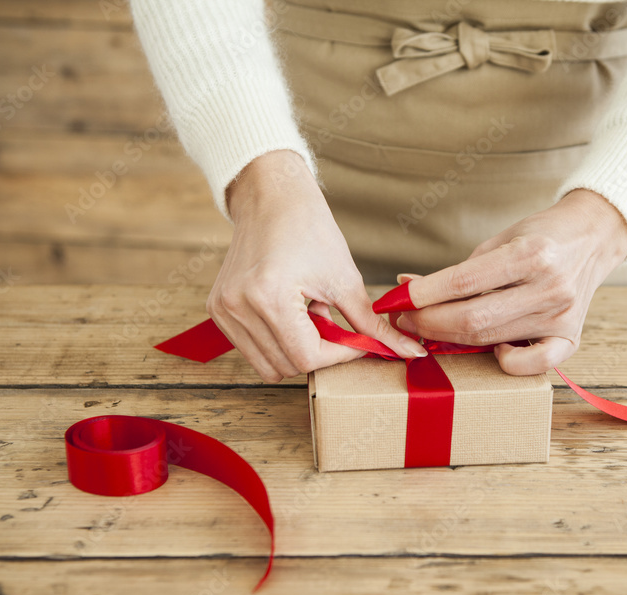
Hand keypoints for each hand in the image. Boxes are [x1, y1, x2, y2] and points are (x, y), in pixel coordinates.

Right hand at [209, 150, 424, 381]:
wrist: (272, 198)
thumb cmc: (309, 229)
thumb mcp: (346, 279)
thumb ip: (372, 326)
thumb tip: (408, 352)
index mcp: (269, 298)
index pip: (308, 357)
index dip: (340, 355)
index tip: (357, 342)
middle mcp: (239, 307)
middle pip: (287, 365)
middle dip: (318, 353)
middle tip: (333, 321)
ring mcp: (223, 310)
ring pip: (268, 365)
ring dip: (295, 349)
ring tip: (309, 315)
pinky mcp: (217, 309)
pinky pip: (252, 350)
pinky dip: (276, 341)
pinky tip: (290, 313)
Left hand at [395, 189, 626, 374]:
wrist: (592, 237)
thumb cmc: (539, 237)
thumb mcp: (499, 239)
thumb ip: (459, 270)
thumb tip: (407, 288)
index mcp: (531, 253)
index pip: (464, 281)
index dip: (424, 294)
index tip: (398, 301)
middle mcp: (550, 286)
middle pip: (473, 318)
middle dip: (429, 321)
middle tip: (404, 320)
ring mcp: (562, 316)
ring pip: (491, 339)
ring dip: (450, 339)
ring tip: (427, 329)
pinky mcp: (570, 337)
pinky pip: (532, 365)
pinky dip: (504, 361)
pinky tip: (492, 347)